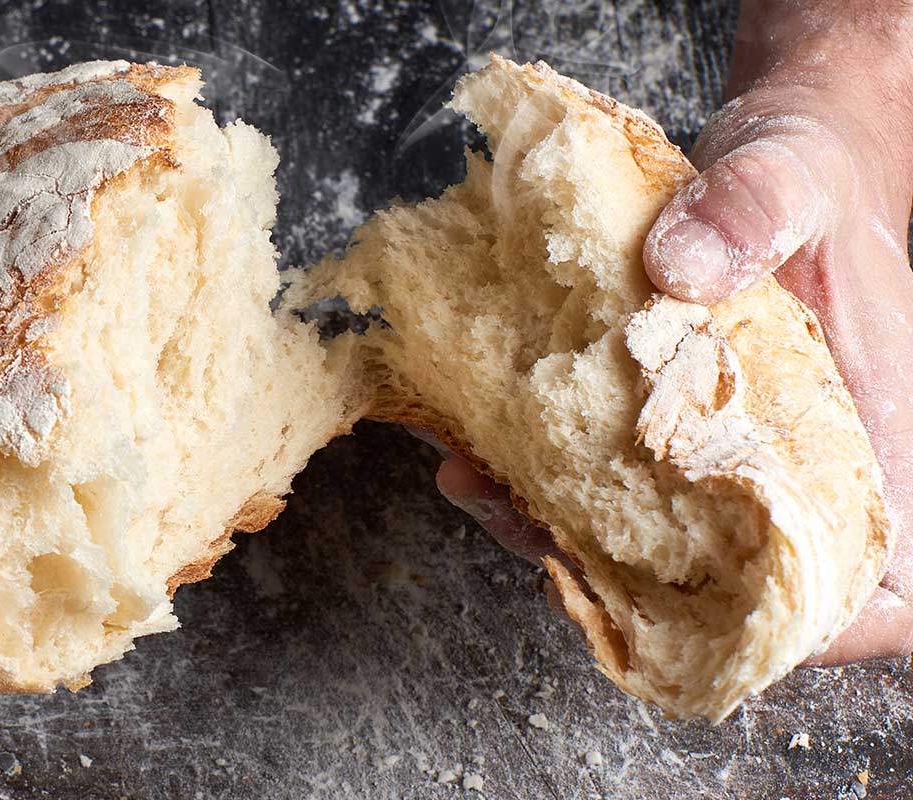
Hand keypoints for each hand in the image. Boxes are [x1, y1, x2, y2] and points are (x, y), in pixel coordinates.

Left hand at [438, 1, 912, 664]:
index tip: (701, 627)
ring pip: (649, 545)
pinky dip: (539, 485)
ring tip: (477, 484)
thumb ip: (751, 212)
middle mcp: (790, 464)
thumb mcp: (792, 175)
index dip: (807, 631)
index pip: (868, 585)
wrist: (778, 158)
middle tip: (533, 537)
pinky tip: (475, 450)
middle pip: (726, 584)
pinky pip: (604, 485)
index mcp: (861, 433)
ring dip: (558, 537)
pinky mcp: (664, 429)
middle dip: (623, 587)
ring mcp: (720, 453)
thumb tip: (677, 272)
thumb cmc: (813, 175)